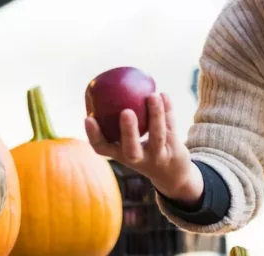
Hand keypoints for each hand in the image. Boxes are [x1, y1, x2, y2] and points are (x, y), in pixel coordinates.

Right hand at [85, 92, 203, 206]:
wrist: (173, 174)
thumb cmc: (144, 151)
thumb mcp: (130, 142)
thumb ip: (119, 122)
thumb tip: (107, 89)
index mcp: (121, 155)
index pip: (103, 149)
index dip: (94, 135)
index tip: (88, 118)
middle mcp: (139, 158)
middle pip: (131, 149)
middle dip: (128, 131)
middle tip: (126, 112)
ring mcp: (158, 156)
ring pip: (157, 136)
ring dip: (156, 115)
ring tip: (152, 95)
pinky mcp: (175, 150)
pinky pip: (171, 127)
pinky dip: (168, 110)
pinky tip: (164, 95)